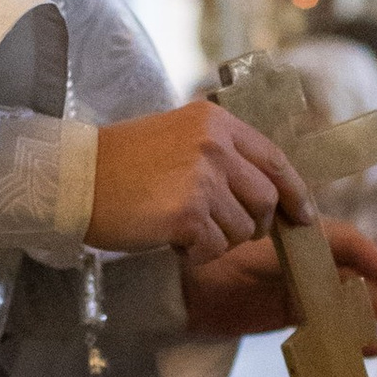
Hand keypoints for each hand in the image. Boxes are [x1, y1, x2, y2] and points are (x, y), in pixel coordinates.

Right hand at [87, 100, 307, 257]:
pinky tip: (170, 241)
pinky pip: (214, 248)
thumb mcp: (177, 138)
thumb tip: (268, 192)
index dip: (295, 193)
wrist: (73, 179)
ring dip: (217, 241)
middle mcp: (215, 145)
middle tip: (223, 232)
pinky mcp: (188, 213)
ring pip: (242, 230)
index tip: (303, 216)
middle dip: (253, 225)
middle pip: (266, 200)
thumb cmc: (120, 164)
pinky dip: (196, 254)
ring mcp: (203, 178)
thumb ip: (220, 154)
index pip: (275, 159)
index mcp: (216, 122)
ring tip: (182, 231)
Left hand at [180, 219, 376, 341]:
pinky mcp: (287, 312)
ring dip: (363, 324)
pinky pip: (323, 326)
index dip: (375, 261)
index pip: (348, 244)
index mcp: (300, 235)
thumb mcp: (262, 257)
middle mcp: (305, 259)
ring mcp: (298, 287)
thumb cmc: (214, 261)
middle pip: (352, 280)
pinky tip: (357, 354)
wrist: (177, 290)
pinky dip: (341, 339)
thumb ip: (299, 261)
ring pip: (342, 306)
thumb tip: (340, 272)